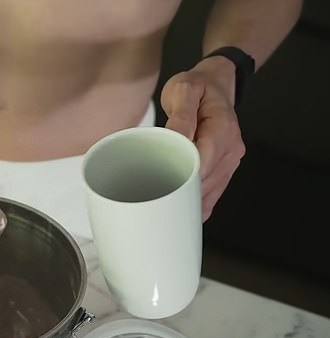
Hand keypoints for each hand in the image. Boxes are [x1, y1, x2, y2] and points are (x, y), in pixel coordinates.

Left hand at [161, 56, 245, 220]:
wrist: (214, 84)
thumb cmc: (197, 87)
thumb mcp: (184, 90)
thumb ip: (181, 116)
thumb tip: (175, 140)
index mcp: (223, 130)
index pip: (203, 164)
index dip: (181, 176)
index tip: (158, 182)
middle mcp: (230, 150)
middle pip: (204, 183)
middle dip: (179, 191)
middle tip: (152, 194)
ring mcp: (229, 162)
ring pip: (208, 193)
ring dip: (186, 199)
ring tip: (160, 200)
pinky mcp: (223, 170)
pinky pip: (211, 195)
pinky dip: (195, 203)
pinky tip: (178, 207)